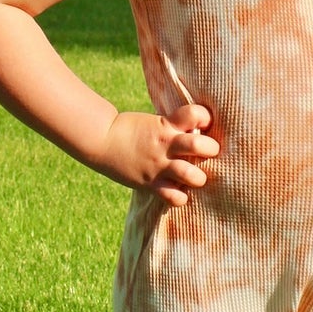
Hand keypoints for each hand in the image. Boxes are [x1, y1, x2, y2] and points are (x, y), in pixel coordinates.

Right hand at [97, 103, 219, 207]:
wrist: (101, 140)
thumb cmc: (130, 130)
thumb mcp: (154, 122)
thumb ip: (174, 128)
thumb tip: (197, 133)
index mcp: (167, 124)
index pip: (196, 114)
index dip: (205, 117)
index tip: (204, 122)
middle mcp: (166, 144)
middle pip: (200, 145)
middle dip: (211, 149)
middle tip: (207, 153)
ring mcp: (159, 165)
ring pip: (190, 174)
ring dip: (198, 177)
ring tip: (195, 177)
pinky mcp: (150, 183)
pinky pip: (173, 197)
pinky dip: (180, 197)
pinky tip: (179, 192)